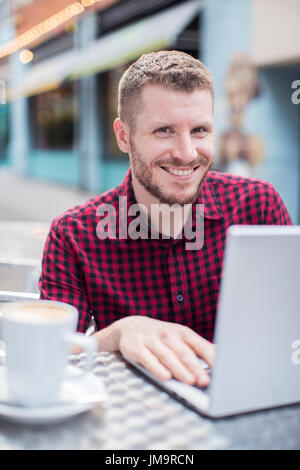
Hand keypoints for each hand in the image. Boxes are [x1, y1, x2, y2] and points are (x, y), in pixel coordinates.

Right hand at [94, 316, 214, 386]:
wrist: (130, 326)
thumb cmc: (160, 336)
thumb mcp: (178, 338)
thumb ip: (194, 350)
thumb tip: (214, 367)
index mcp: (182, 332)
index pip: (200, 345)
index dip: (211, 358)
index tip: (221, 371)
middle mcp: (168, 334)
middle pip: (184, 352)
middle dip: (195, 367)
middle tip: (205, 380)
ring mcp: (152, 340)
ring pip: (167, 355)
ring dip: (179, 369)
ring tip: (189, 380)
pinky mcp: (137, 347)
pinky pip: (148, 358)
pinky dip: (157, 368)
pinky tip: (165, 376)